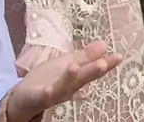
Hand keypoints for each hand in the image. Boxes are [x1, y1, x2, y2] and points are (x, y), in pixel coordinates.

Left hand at [4, 41, 121, 121]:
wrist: (24, 99)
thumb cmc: (48, 80)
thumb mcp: (68, 64)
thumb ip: (85, 57)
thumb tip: (104, 44)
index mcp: (75, 77)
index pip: (92, 69)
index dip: (106, 64)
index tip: (119, 56)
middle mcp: (68, 87)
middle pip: (81, 78)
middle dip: (92, 71)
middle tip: (105, 62)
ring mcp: (54, 92)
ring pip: (64, 86)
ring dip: (70, 78)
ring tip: (75, 67)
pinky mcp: (38, 97)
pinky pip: (44, 96)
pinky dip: (48, 92)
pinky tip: (50, 89)